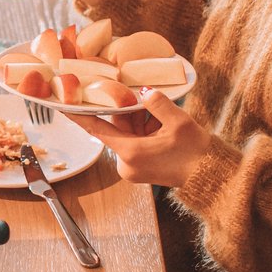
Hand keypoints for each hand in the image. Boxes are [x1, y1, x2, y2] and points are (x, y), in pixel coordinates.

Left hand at [71, 89, 214, 186]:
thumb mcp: (178, 122)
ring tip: (164, 120)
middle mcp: (126, 164)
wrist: (210, 179)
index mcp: (130, 152)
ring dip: (142, 122)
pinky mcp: (141, 170)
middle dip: (132, 114)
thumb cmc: (196, 154)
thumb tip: (144, 93)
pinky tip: (163, 128)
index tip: (61, 106)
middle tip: (149, 104)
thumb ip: (157, 103)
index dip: (78, 115)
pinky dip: (147, 132)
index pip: (96, 129)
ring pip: (129, 134)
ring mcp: (133, 169)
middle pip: (118, 128)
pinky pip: (137, 143)